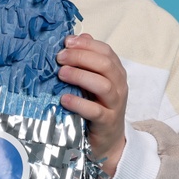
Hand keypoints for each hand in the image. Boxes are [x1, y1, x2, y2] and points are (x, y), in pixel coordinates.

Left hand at [56, 33, 128, 175]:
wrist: (108, 141)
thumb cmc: (97, 106)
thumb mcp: (92, 83)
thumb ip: (86, 61)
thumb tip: (75, 37)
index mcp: (115, 73)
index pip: (106, 51)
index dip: (87, 44)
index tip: (66, 42)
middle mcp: (118, 86)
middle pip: (105, 64)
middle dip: (81, 57)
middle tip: (60, 58)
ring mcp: (114, 105)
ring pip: (103, 85)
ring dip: (80, 76)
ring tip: (61, 73)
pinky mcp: (107, 123)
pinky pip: (95, 111)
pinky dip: (79, 103)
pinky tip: (64, 99)